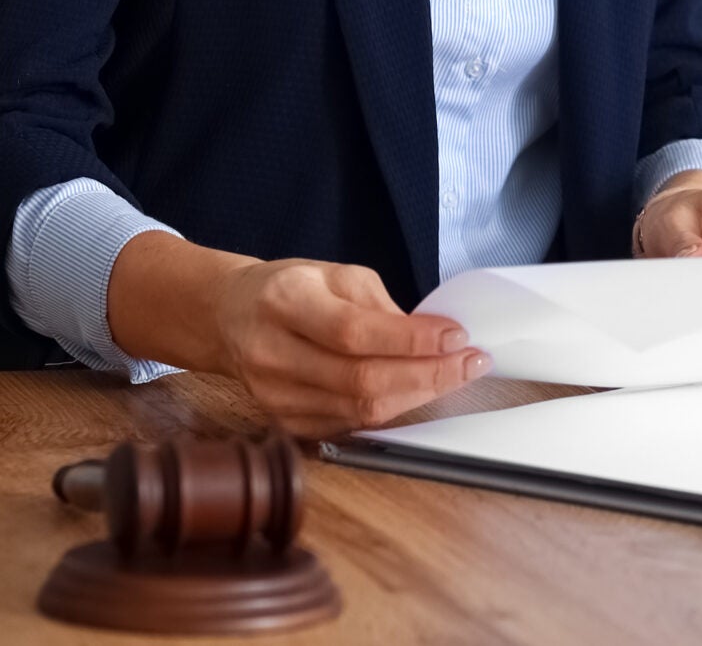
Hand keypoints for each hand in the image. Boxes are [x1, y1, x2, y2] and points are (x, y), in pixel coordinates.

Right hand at [109, 237, 488, 437]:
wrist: (230, 317)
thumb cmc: (290, 289)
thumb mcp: (336, 274)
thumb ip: (381, 306)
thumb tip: (433, 338)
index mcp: (284, 301)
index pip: (353, 332)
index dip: (410, 340)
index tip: (456, 335)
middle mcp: (272, 353)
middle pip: (360, 380)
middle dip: (427, 374)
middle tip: (471, 362)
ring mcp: (274, 396)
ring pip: (359, 410)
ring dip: (417, 395)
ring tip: (455, 375)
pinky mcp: (284, 422)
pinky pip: (349, 425)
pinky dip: (391, 410)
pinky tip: (417, 391)